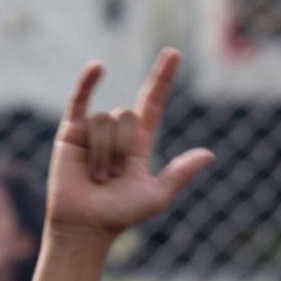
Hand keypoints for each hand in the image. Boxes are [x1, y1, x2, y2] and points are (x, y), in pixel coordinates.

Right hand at [46, 49, 213, 244]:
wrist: (84, 226)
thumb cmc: (120, 215)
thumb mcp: (157, 195)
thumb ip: (181, 174)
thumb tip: (209, 154)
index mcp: (140, 143)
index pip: (153, 102)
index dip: (163, 78)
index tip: (174, 53)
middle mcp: (117, 132)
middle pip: (128, 114)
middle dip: (122, 147)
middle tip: (113, 177)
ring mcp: (93, 130)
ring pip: (106, 119)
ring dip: (103, 151)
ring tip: (96, 176)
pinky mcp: (71, 132)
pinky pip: (80, 100)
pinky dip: (88, 82)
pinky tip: (98, 66)